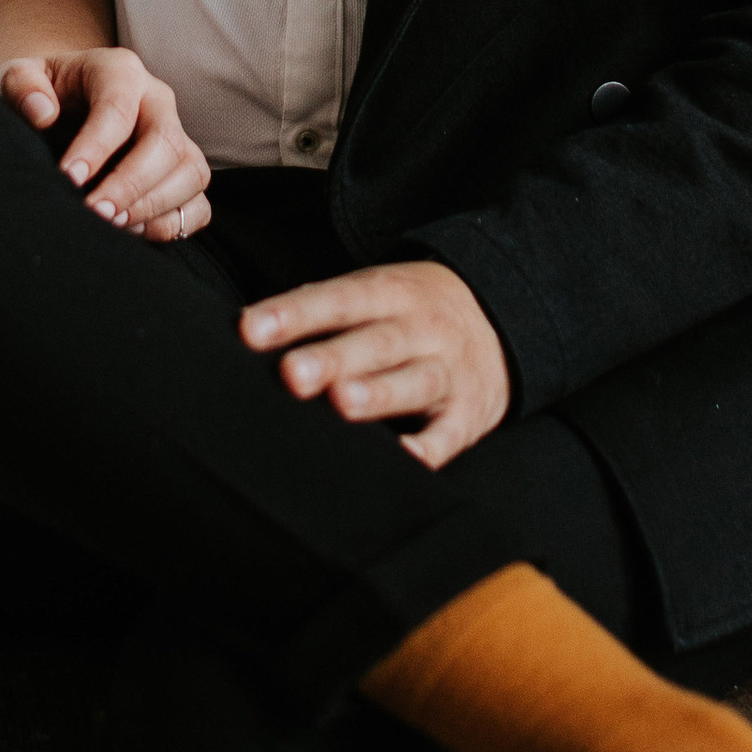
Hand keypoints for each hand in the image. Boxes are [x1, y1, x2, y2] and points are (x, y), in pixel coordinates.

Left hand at [0, 45, 212, 242]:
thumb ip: (21, 86)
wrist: (58, 109)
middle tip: (93, 212)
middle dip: (129, 183)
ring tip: (110, 224)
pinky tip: (131, 231)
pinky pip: (199, 205)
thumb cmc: (37, 95)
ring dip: (153, 206)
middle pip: (165, 141)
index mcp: (119, 70)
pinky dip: (172, 224)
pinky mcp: (183, 173)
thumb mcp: (17, 79)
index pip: (118, 107)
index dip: (97, 146)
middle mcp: (156, 100)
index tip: (69, 178)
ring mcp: (177, 137)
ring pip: (191, 172)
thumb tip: (42, 112)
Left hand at [241, 261, 511, 466]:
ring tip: (343, 403)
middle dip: (333, 357)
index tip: (250, 330)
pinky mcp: (469, 414)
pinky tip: (406, 458)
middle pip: (376, 341)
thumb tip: (249, 327)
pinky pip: (450, 433)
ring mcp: (449, 370)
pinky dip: (430, 448)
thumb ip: (320, 309)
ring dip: (379, 393)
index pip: (338, 299)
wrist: (502, 317)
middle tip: (291, 373)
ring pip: (414, 381)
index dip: (294, 314)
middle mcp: (422, 327)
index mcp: (390, 292)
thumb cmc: (409, 313)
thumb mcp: (375, 292)